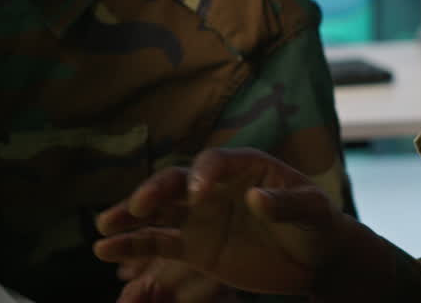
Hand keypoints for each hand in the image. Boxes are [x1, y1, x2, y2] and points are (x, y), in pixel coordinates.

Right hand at [94, 147, 349, 295]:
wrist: (314, 258)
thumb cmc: (317, 224)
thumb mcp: (313, 211)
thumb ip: (285, 204)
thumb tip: (256, 200)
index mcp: (243, 167)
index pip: (214, 162)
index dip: (204, 173)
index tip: (199, 194)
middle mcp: (213, 187)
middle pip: (175, 183)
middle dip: (155, 192)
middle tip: (140, 207)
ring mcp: (199, 217)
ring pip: (158, 214)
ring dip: (129, 218)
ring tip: (104, 228)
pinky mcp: (194, 247)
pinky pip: (160, 245)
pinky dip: (134, 247)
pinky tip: (107, 250)